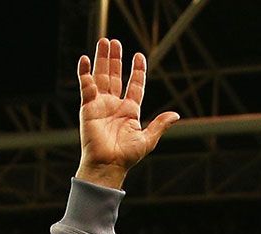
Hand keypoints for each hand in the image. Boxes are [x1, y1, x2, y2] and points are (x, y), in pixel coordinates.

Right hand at [74, 38, 178, 190]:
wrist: (108, 165)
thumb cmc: (127, 156)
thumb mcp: (148, 139)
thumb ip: (160, 125)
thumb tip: (176, 115)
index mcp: (130, 111)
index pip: (134, 85)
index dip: (137, 71)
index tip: (139, 56)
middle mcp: (114, 105)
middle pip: (114, 76)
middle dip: (115, 59)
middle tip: (114, 42)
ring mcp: (100, 105)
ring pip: (101, 77)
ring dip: (102, 59)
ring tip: (104, 41)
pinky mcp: (88, 107)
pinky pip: (86, 86)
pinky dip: (85, 73)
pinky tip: (85, 59)